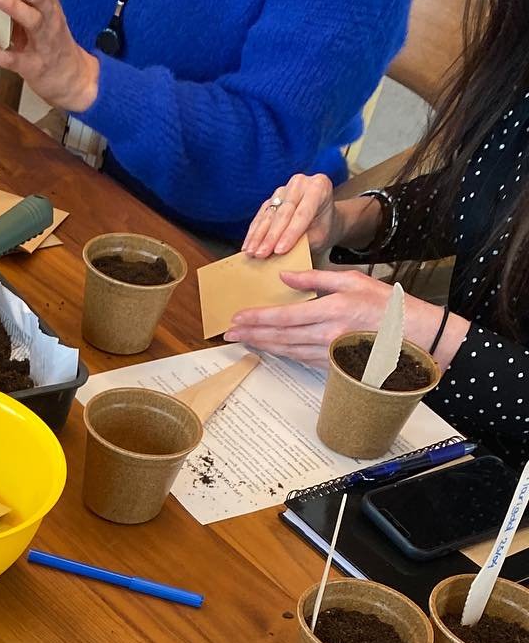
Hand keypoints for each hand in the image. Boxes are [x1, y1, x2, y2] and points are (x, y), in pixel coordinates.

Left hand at [0, 0, 99, 112]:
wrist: (72, 80)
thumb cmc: (49, 47)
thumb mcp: (35, 26)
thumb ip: (9, 15)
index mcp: (49, 8)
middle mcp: (49, 21)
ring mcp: (42, 44)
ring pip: (32, 22)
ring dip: (14, 8)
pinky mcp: (33, 67)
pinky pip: (14, 59)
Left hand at [224, 269, 433, 368]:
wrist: (413, 337)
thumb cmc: (385, 306)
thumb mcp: (352, 281)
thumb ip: (315, 279)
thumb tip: (283, 277)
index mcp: (332, 311)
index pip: (285, 316)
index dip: (258, 318)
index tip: (238, 317)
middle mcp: (327, 335)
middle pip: (279, 336)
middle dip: (251, 334)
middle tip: (228, 332)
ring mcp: (328, 354)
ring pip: (285, 350)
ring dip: (260, 345)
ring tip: (241, 339)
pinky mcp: (331, 365)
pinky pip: (298, 359)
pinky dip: (279, 352)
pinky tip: (266, 347)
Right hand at [241, 174, 338, 258]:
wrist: (322, 220)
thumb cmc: (323, 228)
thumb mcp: (320, 236)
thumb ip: (302, 240)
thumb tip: (280, 251)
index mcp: (320, 186)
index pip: (302, 212)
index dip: (290, 233)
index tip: (279, 251)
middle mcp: (301, 183)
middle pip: (284, 212)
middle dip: (271, 236)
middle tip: (261, 254)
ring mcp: (283, 189)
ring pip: (269, 214)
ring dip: (258, 235)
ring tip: (251, 252)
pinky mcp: (271, 199)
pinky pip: (260, 216)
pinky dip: (253, 233)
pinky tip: (247, 246)